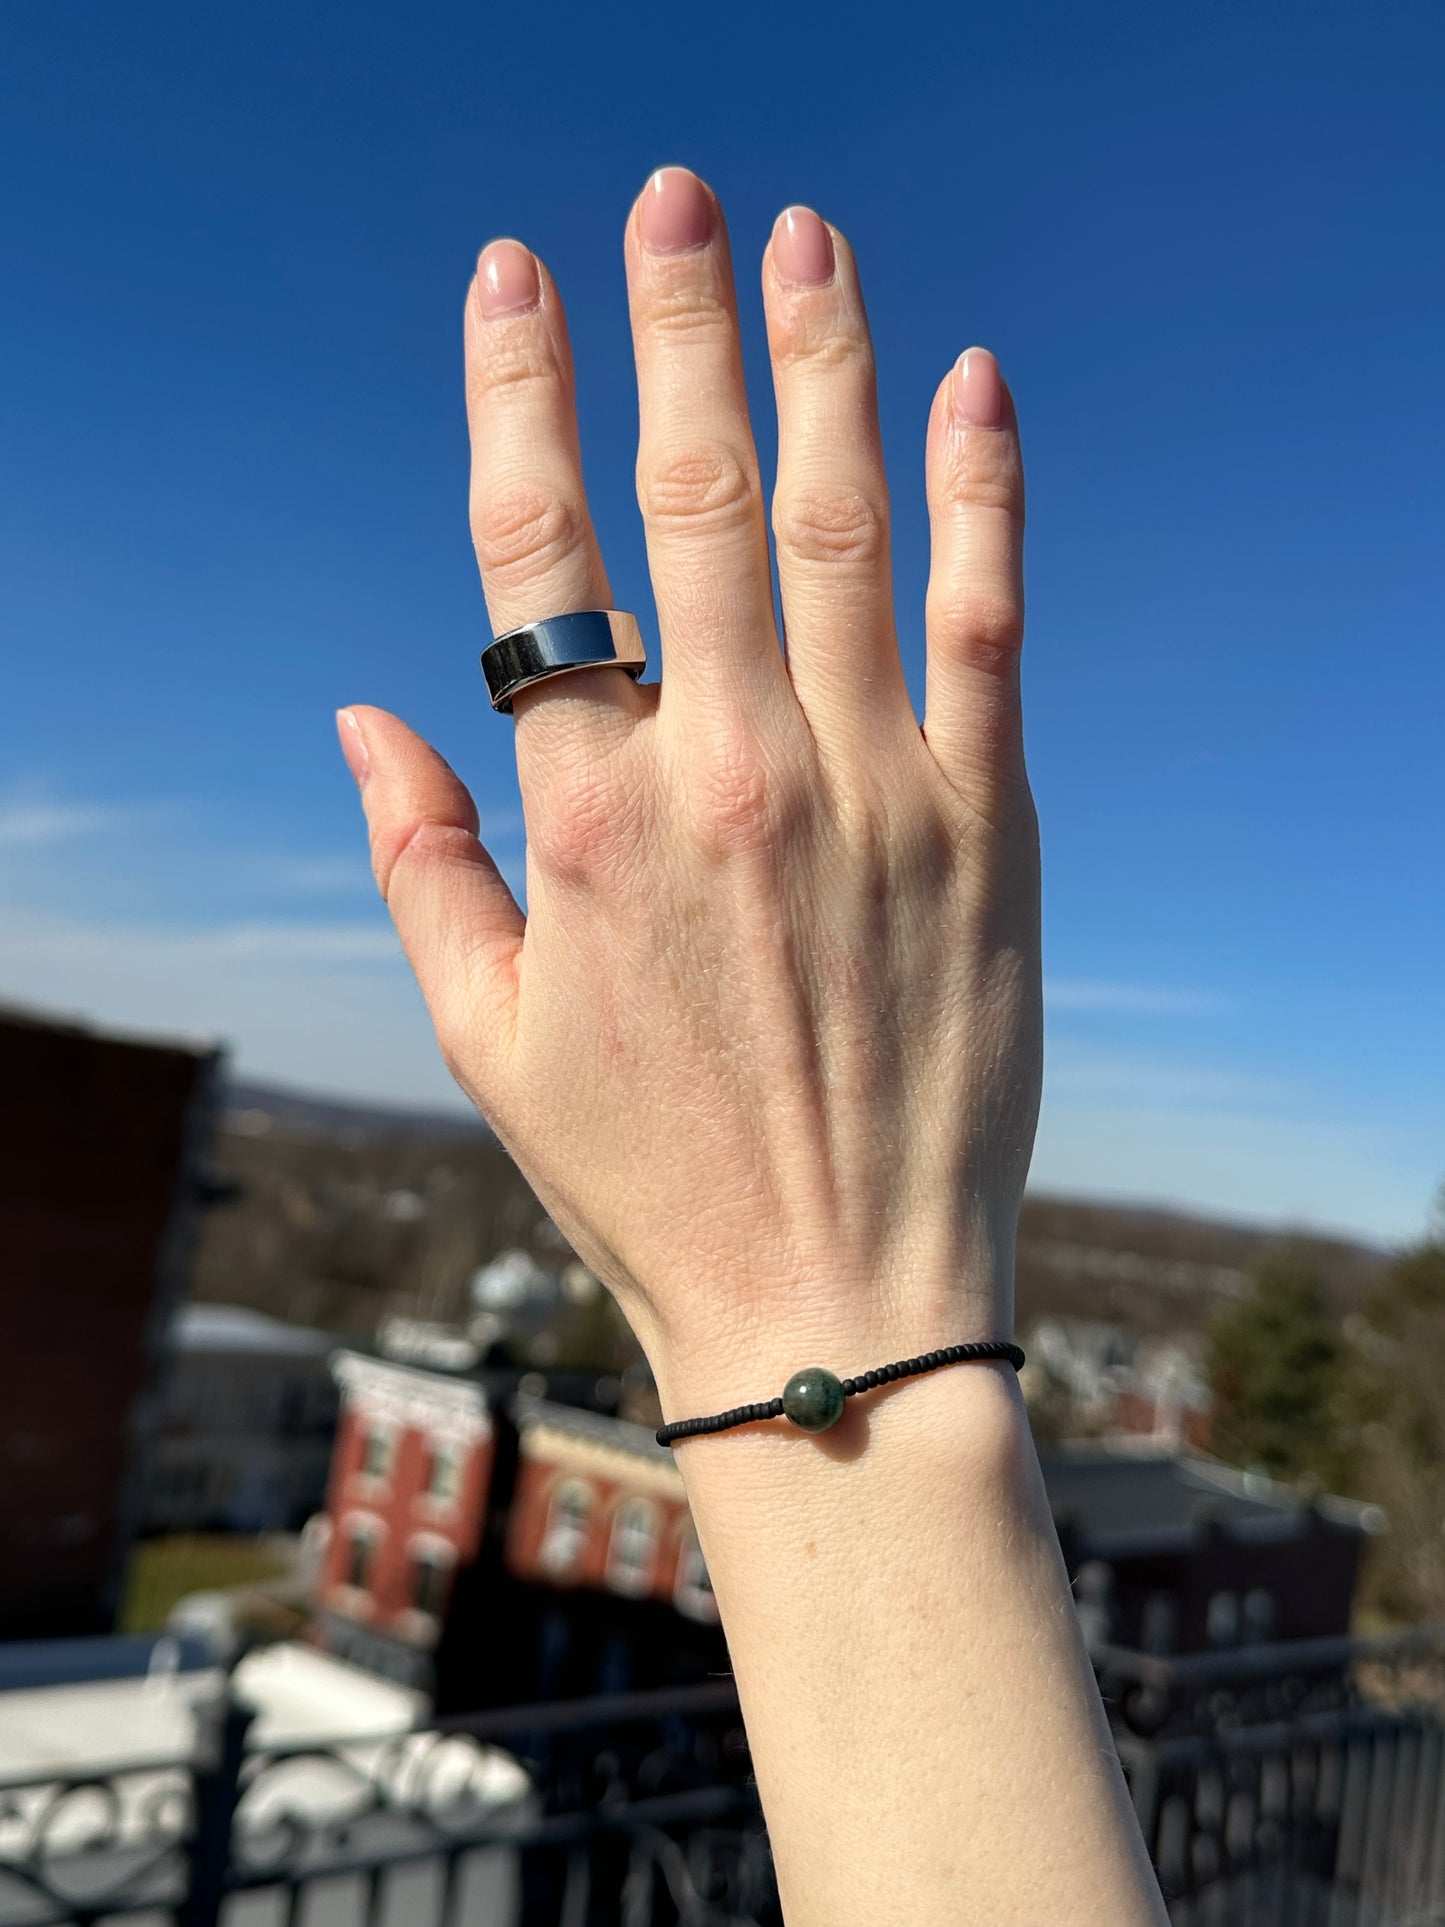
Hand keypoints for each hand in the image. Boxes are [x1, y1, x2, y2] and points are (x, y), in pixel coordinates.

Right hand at [338, 166, 1039, 1421]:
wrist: (838, 1297)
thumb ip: (416, 857)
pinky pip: (986, 621)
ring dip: (824, 367)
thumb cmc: (649, 1173)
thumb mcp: (488, 1032)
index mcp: (592, 820)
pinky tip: (973, 387)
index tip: (516, 280)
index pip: (538, 554)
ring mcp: (877, 789)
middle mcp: (733, 774)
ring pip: (846, 526)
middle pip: (700, 496)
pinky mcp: (989, 824)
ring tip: (808, 240)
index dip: (519, 395)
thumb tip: (364, 704)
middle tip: (675, 196)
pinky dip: (982, 495)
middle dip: (680, 327)